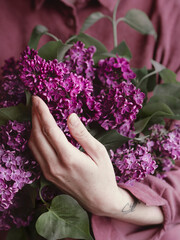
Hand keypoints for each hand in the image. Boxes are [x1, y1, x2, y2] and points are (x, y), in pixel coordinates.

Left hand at [29, 96, 121, 215]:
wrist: (99, 200)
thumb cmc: (103, 175)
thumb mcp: (99, 152)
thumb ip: (83, 134)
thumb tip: (70, 116)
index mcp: (69, 158)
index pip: (50, 130)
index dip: (42, 112)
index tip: (38, 99)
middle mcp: (55, 165)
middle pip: (37, 135)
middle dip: (34, 116)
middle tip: (35, 102)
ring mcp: (49, 172)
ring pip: (33, 145)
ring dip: (33, 127)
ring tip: (36, 113)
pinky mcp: (47, 176)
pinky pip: (36, 154)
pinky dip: (35, 139)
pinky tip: (39, 131)